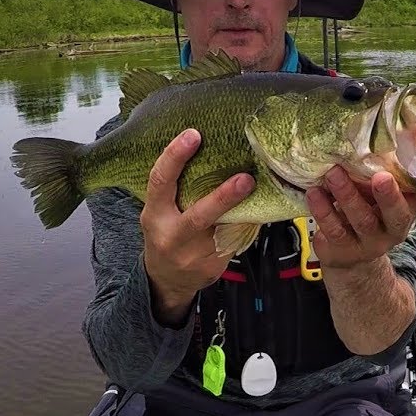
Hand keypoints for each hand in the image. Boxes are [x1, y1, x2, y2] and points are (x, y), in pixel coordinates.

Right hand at [141, 129, 254, 323]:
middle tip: (246, 178)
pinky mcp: (212, 267)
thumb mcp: (160, 212)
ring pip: (224, 230)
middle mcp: (171, 236)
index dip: (175, 156)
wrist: (167, 280)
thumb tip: (209, 151)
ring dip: (243, 211)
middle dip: (224, 197)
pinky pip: (234, 241)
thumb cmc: (167, 234)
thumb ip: (176, 190)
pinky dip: (247, 224)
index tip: (193, 134)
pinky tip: (256, 211)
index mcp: (154, 215)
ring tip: (261, 189)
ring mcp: (192, 255)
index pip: (160, 181)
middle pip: (199, 216)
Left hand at [305, 144, 415, 270]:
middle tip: (381, 177)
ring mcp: (372, 241)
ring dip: (348, 196)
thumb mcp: (379, 188)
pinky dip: (324, 210)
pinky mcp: (346, 249)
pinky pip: (335, 230)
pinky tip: (315, 192)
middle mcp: (396, 225)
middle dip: (390, 196)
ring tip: (333, 173)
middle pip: (401, 214)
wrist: (348, 254)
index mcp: (412, 205)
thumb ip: (384, 164)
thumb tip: (379, 118)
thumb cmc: (367, 208)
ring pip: (363, 220)